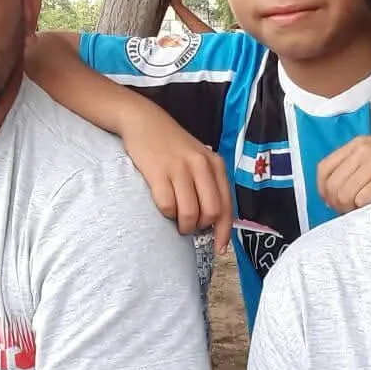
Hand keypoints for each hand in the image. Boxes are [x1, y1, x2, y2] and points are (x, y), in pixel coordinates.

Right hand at [119, 106, 232, 252]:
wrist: (144, 121)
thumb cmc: (172, 145)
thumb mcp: (198, 158)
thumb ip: (209, 183)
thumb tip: (213, 221)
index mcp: (216, 164)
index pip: (227, 206)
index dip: (224, 232)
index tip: (219, 249)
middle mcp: (202, 166)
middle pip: (211, 213)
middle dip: (201, 227)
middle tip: (190, 227)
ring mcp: (180, 168)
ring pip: (190, 213)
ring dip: (183, 225)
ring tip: (176, 220)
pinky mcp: (158, 172)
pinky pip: (168, 206)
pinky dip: (166, 213)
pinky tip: (163, 205)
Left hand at [318, 133, 370, 213]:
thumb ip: (357, 164)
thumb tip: (337, 193)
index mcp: (357, 143)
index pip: (323, 169)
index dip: (322, 189)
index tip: (329, 201)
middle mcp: (362, 151)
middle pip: (332, 185)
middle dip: (336, 204)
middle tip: (347, 212)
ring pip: (344, 195)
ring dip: (348, 209)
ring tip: (361, 212)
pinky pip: (362, 200)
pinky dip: (363, 210)